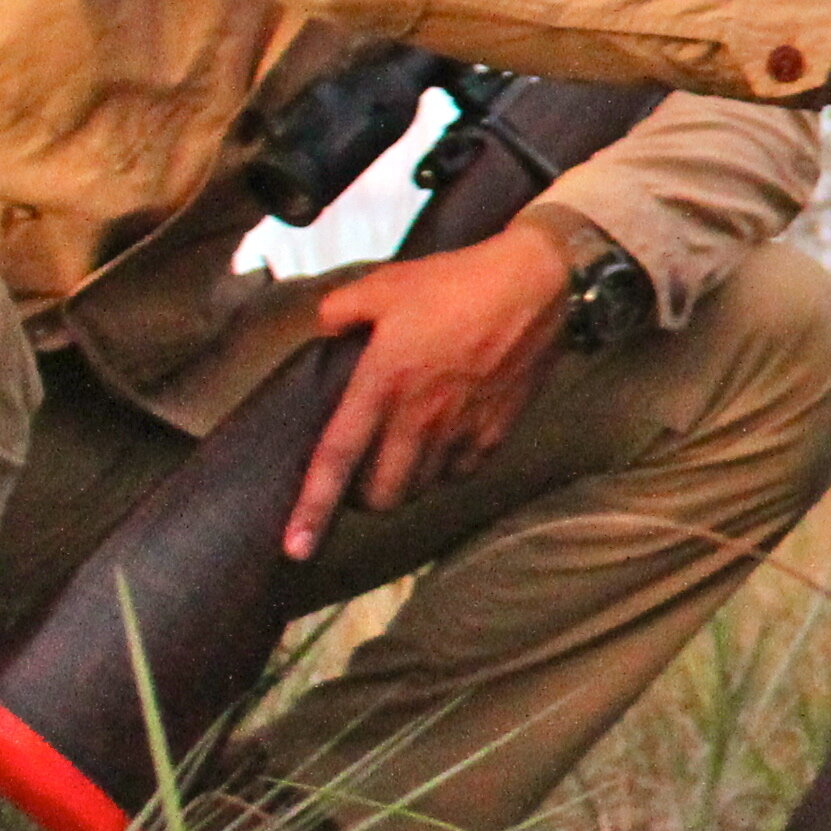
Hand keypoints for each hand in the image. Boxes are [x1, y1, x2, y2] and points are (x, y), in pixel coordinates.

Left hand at [284, 228, 574, 560]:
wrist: (536, 285)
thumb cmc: (456, 282)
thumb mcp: (384, 284)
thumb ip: (340, 309)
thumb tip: (325, 330)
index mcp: (380, 386)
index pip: (336, 459)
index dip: (312, 508)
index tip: (295, 549)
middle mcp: (418, 420)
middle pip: (383, 496)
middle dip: (365, 498)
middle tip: (362, 475)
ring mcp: (460, 431)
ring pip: (423, 488)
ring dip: (408, 482)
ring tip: (405, 455)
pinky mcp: (495, 431)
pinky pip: (462, 471)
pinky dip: (448, 468)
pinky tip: (447, 442)